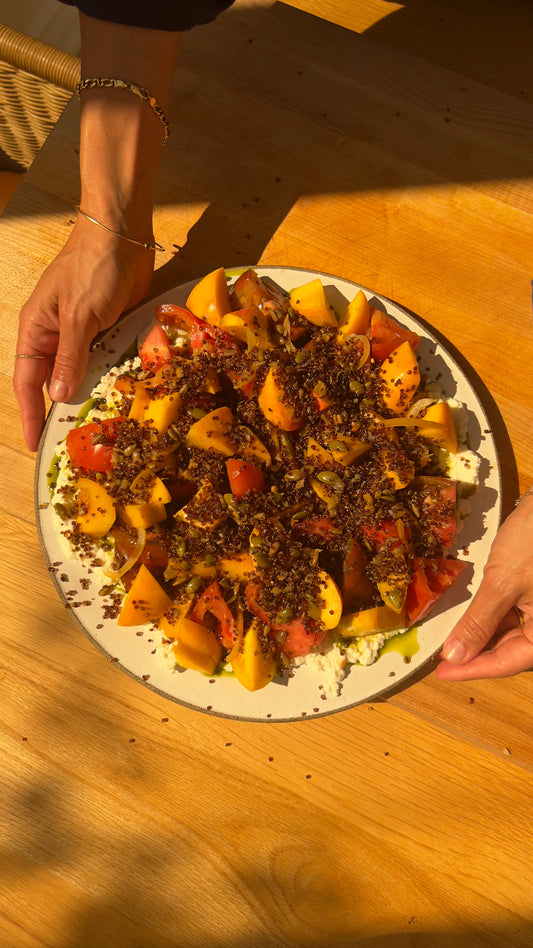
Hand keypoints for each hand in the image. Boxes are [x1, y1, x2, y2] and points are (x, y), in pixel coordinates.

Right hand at [13, 216, 153, 450]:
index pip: (26, 380)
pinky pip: (105, 359)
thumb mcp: (79, 316)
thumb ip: (70, 357)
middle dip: (59, 409)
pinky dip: (110, 376)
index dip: (30, 413)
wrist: (123, 233)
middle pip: (53, 381)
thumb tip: (58, 395)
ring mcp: (82, 331)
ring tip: (96, 425)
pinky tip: (120, 395)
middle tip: (70, 442)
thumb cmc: (93, 266)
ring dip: (88, 394)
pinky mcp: (107, 327)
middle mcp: (56, 334)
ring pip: (81, 372)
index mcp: (37, 329)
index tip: (34, 441)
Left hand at [435, 491, 532, 680]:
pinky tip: (472, 618)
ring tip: (452, 639)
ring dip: (483, 636)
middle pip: (512, 651)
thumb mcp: (502, 584)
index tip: (442, 673)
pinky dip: (494, 619)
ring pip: (513, 635)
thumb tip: (455, 656)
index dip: (471, 669)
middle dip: (476, 654)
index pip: (507, 663)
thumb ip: (479, 622)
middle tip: (443, 658)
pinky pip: (517, 617)